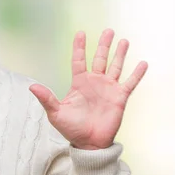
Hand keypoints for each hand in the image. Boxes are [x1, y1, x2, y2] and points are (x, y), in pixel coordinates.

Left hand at [29, 29, 147, 149]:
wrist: (89, 144)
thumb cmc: (71, 129)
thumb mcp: (56, 113)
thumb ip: (46, 98)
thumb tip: (31, 87)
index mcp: (79, 83)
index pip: (79, 60)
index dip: (80, 47)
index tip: (80, 33)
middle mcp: (95, 82)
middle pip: (100, 58)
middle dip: (104, 44)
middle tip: (108, 30)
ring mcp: (108, 88)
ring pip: (116, 66)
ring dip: (120, 54)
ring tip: (124, 41)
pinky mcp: (120, 97)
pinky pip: (130, 82)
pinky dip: (137, 73)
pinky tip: (143, 63)